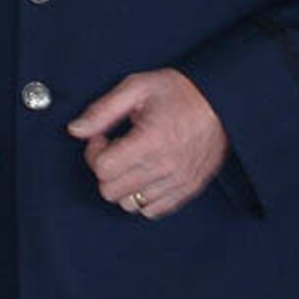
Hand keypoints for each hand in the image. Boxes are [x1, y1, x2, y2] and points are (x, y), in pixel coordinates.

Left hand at [67, 69, 227, 219]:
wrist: (222, 102)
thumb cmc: (180, 92)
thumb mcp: (137, 87)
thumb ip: (103, 110)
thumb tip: (76, 130)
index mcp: (151, 140)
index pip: (103, 168)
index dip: (95, 151)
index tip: (104, 137)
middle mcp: (165, 167)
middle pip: (110, 191)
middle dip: (105, 169)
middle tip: (115, 148)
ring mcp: (177, 182)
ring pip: (129, 205)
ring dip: (123, 185)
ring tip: (133, 161)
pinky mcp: (187, 191)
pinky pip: (152, 211)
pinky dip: (143, 197)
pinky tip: (146, 174)